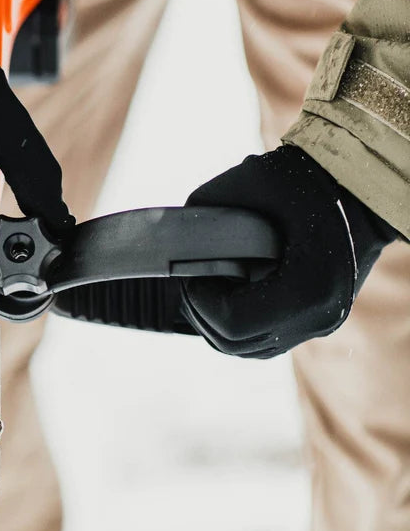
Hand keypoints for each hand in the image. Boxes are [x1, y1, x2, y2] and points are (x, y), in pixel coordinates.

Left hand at [180, 146, 396, 357]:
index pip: (233, 322)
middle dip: (202, 314)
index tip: (190, 274)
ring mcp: (321, 323)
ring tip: (204, 287)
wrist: (356, 189)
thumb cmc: (305, 181)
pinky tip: (225, 293)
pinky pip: (267, 339)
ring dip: (217, 323)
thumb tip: (173, 238)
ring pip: (250, 349)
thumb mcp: (248, 184)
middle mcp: (318, 317)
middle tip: (190, 281)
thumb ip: (206, 212)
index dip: (199, 302)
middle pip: (237, 344)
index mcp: (307, 288)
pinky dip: (239, 323)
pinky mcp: (319, 320)